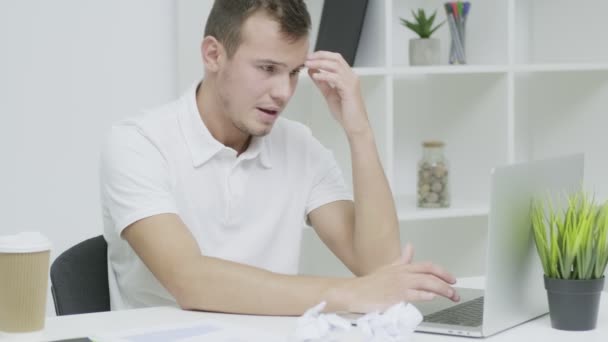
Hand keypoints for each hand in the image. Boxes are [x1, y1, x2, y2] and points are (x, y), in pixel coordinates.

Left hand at [305, 51, 369, 135]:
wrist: (355, 125)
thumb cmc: (346, 113)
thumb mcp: (330, 94)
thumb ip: (322, 82)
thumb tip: (312, 71)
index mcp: (348, 76)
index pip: (336, 59)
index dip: (322, 55)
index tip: (309, 57)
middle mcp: (351, 76)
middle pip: (336, 58)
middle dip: (320, 56)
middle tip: (307, 58)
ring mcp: (352, 82)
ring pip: (335, 66)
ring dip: (320, 63)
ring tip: (308, 65)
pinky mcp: (349, 90)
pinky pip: (336, 78)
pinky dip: (324, 75)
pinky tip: (315, 76)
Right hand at [329, 243, 459, 312]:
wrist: (355, 292)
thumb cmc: (370, 284)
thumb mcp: (388, 268)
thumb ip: (402, 259)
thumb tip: (410, 247)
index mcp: (402, 267)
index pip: (427, 265)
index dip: (442, 271)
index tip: (451, 278)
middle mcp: (403, 273)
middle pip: (430, 272)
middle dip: (446, 280)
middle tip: (455, 288)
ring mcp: (400, 284)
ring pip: (427, 283)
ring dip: (442, 290)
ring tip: (451, 295)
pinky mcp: (396, 295)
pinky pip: (415, 294)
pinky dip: (426, 295)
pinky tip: (432, 298)